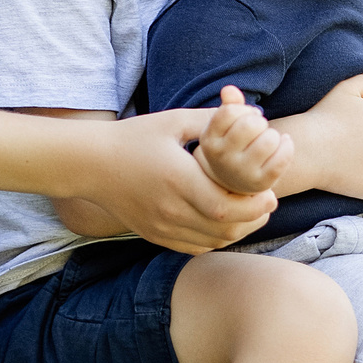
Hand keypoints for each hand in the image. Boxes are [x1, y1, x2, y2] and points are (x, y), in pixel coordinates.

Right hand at [86, 108, 277, 253]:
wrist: (91, 164)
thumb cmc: (134, 137)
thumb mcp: (173, 121)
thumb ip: (212, 120)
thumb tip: (251, 115)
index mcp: (177, 179)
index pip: (227, 207)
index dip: (255, 206)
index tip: (270, 193)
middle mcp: (170, 210)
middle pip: (225, 229)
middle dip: (254, 219)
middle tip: (267, 203)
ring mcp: (161, 227)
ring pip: (212, 242)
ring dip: (237, 231)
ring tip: (250, 213)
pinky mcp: (155, 236)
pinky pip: (195, 247)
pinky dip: (215, 239)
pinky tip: (223, 222)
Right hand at [193, 86, 292, 195]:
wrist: (235, 182)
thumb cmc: (232, 145)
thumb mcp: (224, 126)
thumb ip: (229, 105)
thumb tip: (229, 89)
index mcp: (208, 141)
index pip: (229, 112)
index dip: (243, 110)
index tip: (245, 117)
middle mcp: (221, 159)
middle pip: (251, 124)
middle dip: (259, 122)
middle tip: (257, 130)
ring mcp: (241, 173)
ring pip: (270, 139)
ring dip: (273, 135)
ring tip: (267, 141)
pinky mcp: (262, 183)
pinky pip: (283, 156)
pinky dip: (287, 146)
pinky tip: (282, 145)